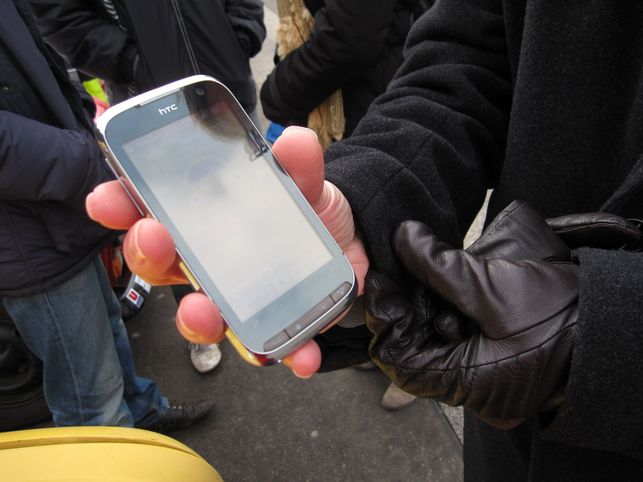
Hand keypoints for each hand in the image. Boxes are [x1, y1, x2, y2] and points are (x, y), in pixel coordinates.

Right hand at [86, 126, 368, 376]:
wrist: (349, 242)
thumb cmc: (305, 212)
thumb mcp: (304, 182)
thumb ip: (297, 164)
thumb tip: (293, 141)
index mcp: (203, 225)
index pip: (150, 215)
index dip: (122, 207)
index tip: (105, 198)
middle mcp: (211, 266)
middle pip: (163, 267)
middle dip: (148, 254)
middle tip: (153, 236)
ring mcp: (240, 300)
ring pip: (205, 318)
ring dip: (197, 318)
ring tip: (205, 310)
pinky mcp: (279, 326)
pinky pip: (277, 347)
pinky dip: (289, 354)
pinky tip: (303, 357)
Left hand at [366, 202, 580, 427]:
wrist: (611, 317)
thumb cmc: (564, 315)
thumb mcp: (495, 289)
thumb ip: (441, 267)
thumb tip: (402, 238)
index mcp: (469, 382)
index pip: (400, 361)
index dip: (384, 319)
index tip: (378, 280)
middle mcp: (470, 381)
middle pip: (414, 344)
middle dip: (403, 304)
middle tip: (394, 266)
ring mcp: (481, 366)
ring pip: (432, 333)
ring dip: (423, 299)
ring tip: (415, 265)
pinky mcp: (490, 347)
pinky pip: (454, 327)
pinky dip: (444, 300)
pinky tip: (439, 275)